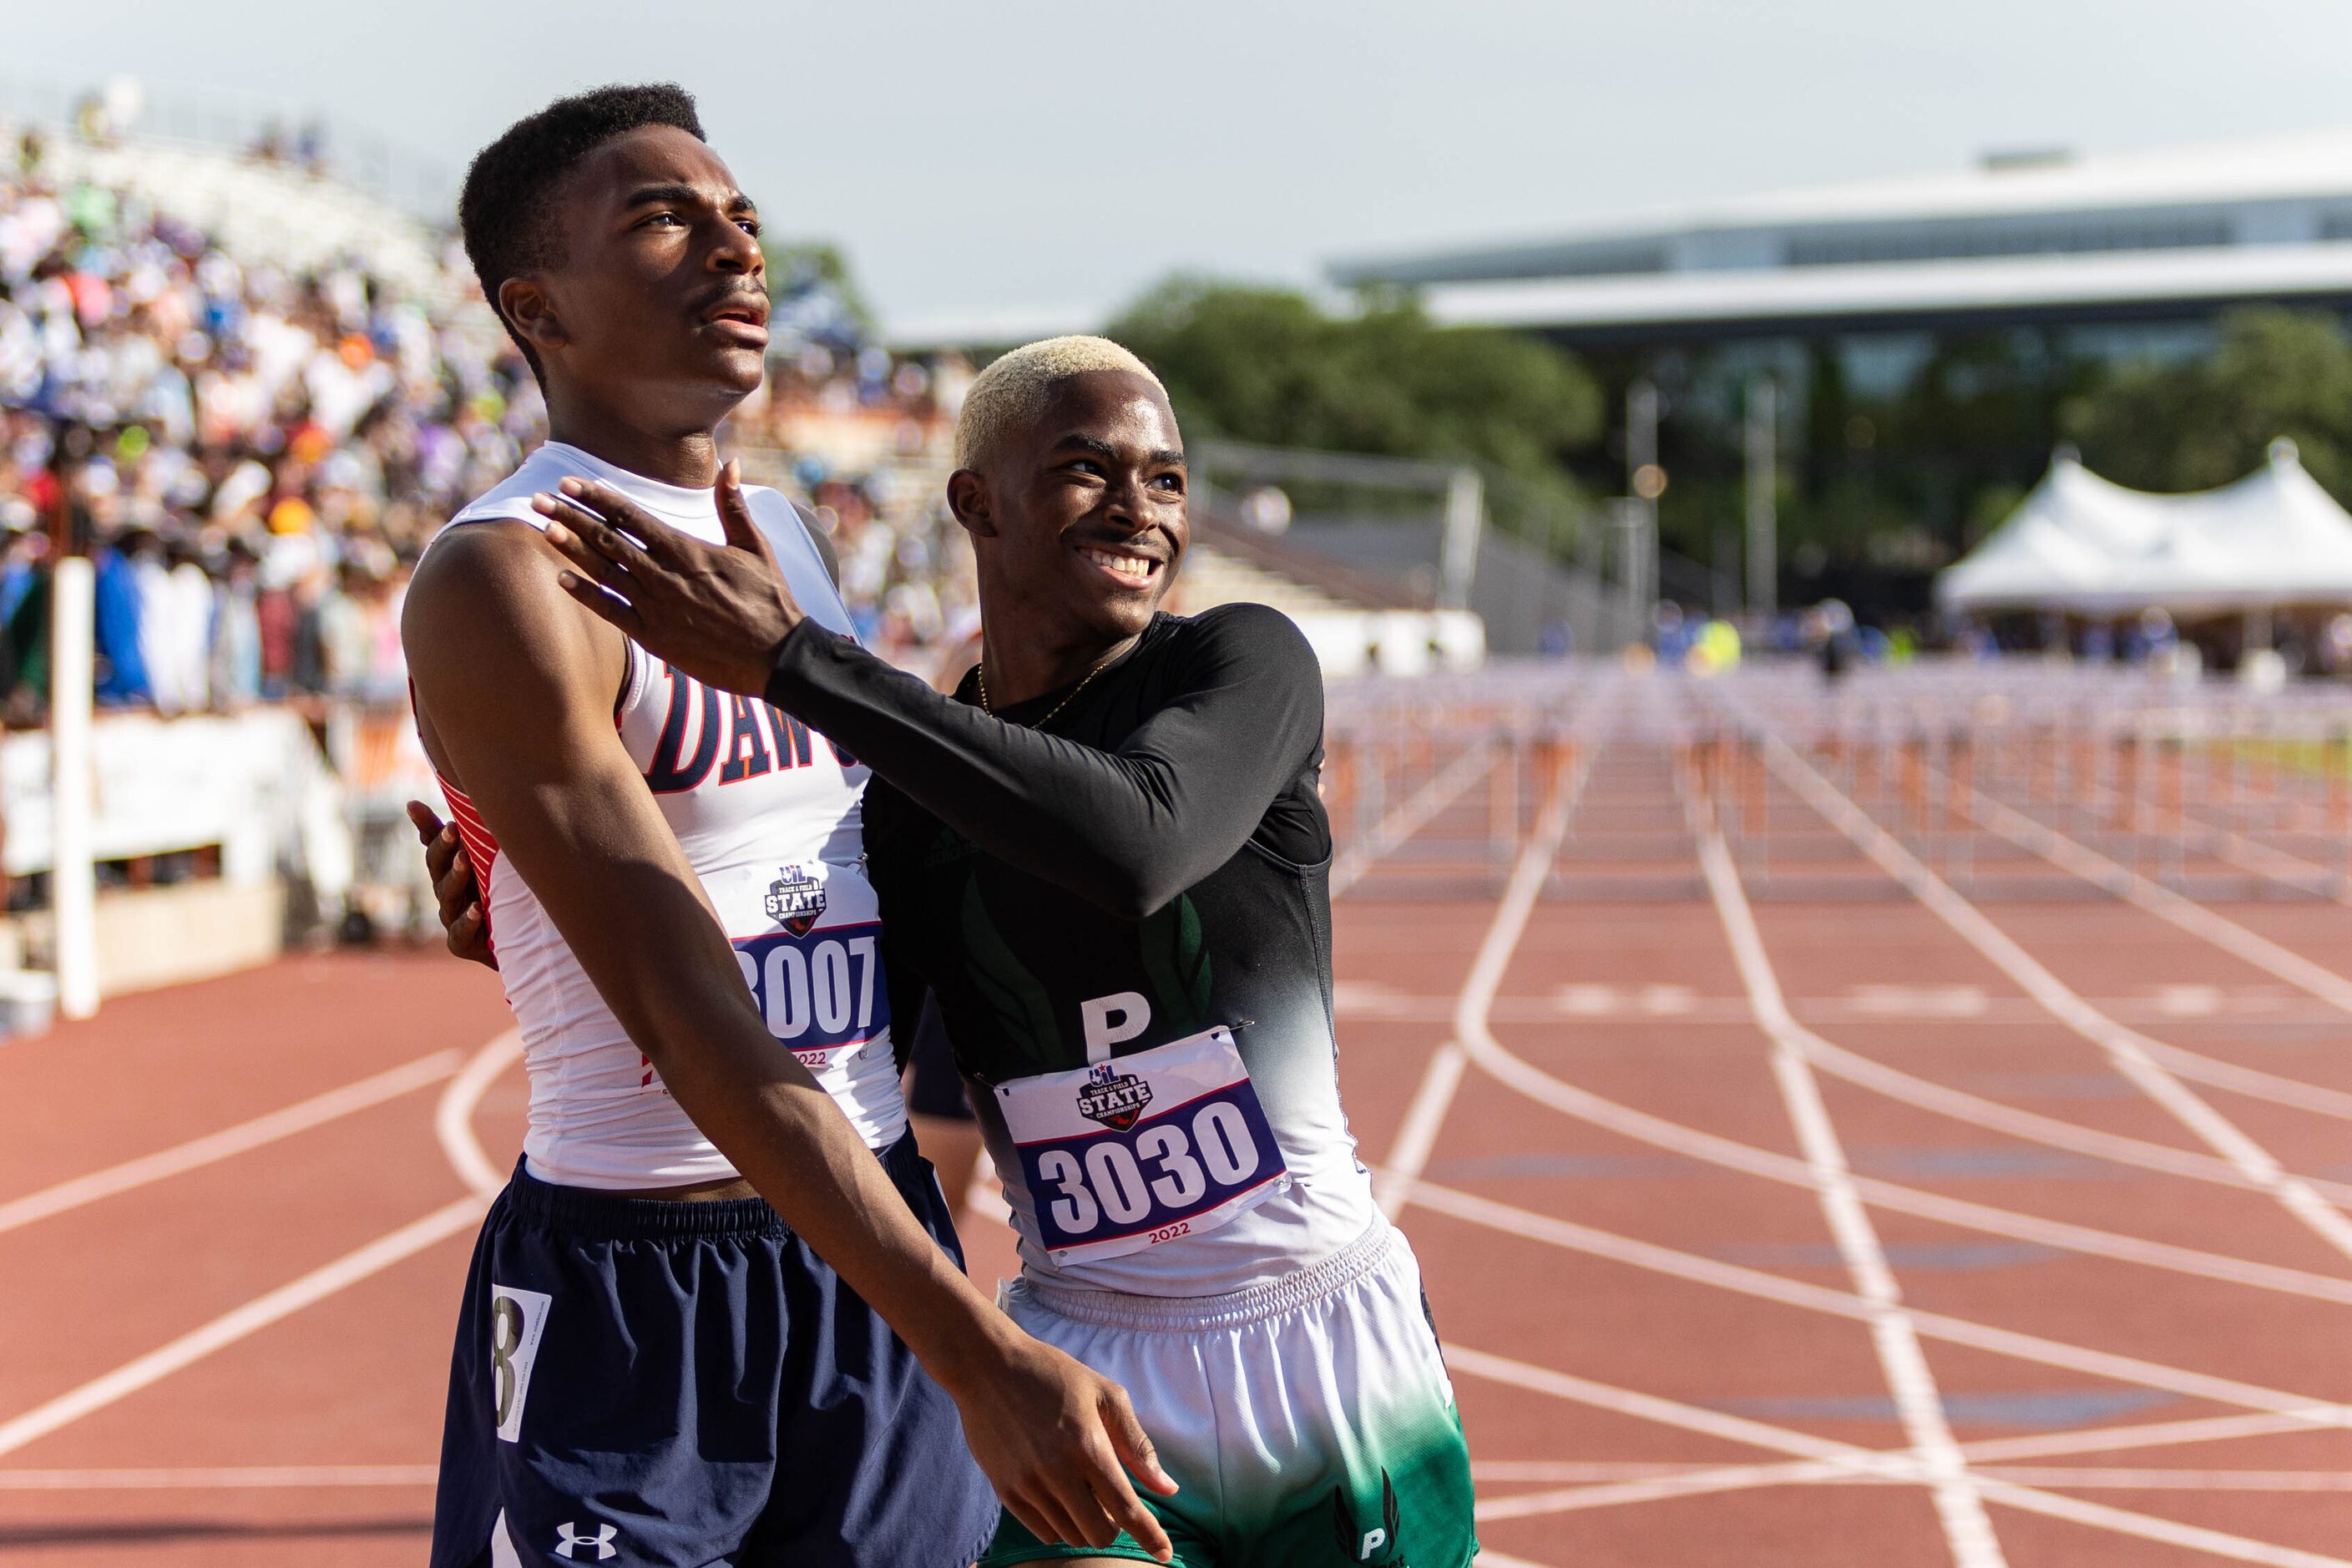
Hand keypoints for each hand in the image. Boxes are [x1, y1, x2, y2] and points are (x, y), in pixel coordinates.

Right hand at [406, 801, 495, 969]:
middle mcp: (446, 892)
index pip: (435, 847)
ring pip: (449, 895)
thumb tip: (415, 803)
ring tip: (465, 860)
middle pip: (438, 868)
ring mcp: (451, 917)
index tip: (445, 815)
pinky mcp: (460, 943)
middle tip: (455, 830)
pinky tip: (477, 909)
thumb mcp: (483, 864)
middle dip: (445, 849)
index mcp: (447, 871)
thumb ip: (458, 836)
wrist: (514, 942)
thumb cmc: (495, 895)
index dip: (433, 830)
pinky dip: (468, 920)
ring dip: (456, 876)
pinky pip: (460, 931)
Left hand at [534, 460, 806, 696]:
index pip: (631, 517)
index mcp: (688, 550)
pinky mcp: (656, 637)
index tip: (570, 484)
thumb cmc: (770, 601)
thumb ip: (733, 506)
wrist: (779, 656)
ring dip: (571, 549)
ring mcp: (658, 608)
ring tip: (543, 528)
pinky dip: (586, 595)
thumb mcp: (755, 547)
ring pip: (605, 572)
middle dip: (571, 517)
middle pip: (608, 540)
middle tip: (538, 499)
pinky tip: (561, 579)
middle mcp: (666, 576)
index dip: (597, 499)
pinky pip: (613, 612)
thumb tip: (731, 464)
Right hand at [949, 1330, 1179, 1560]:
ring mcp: (1027, 1485)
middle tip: (1112, 1501)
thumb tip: (1168, 1489)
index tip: (1165, 1553)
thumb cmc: (1053, 1375)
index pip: (1126, 1510)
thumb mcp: (1105, 1395)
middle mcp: (1057, 1472)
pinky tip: (1060, 1495)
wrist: (987, 1366)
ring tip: (1082, 1490)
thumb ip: (1137, 1446)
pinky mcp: (1005, 1491)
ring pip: (1070, 1536)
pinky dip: (1060, 1523)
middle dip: (1115, 1526)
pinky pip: (1042, 1531)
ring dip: (1086, 1523)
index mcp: (1088, 1446)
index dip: (1151, 1537)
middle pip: (1099, 1534)